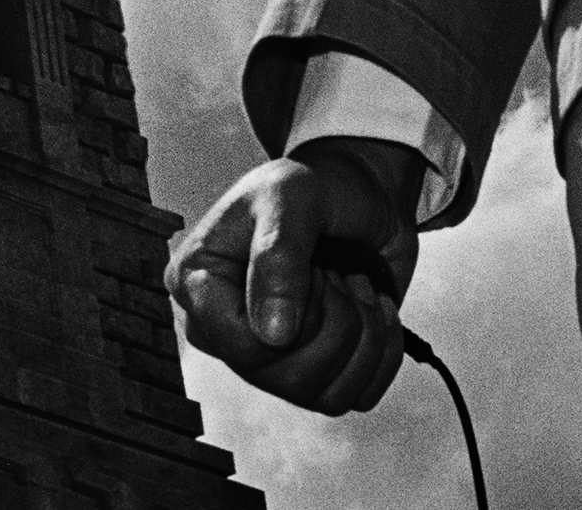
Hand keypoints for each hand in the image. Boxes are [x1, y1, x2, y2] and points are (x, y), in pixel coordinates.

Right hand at [165, 143, 422, 415]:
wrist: (361, 193)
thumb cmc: (314, 186)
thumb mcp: (291, 195)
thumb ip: (277, 256)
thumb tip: (273, 336)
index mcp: (199, 285)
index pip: (237, 344)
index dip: (289, 311)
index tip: (307, 262)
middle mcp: (228, 334)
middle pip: (286, 377)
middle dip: (334, 317)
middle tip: (334, 268)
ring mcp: (273, 363)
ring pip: (325, 395)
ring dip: (363, 332)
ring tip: (354, 283)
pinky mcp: (319, 375)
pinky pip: (358, 396)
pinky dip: (382, 350)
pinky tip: (374, 307)